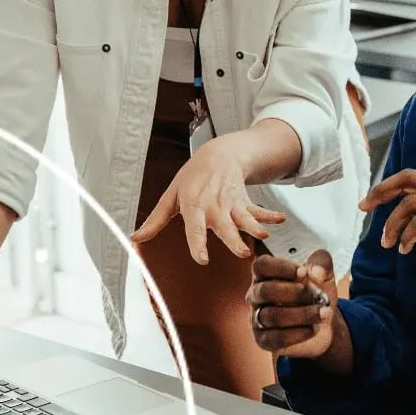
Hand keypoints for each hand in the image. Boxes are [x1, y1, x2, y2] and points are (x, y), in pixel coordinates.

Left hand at [131, 137, 285, 262]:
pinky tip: (280, 220)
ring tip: (265, 236)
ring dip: (255, 227)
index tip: (202, 259)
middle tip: (242, 252)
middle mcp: (214, 206)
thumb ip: (155, 220)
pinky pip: (258, 210)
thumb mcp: (171, 196)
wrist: (218, 155)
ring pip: (244, 218)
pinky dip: (270, 215)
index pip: (195, 228)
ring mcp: (231, 204)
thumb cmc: (191, 178)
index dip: (198, 243)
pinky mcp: (245, 202)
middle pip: (224, 226)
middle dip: (234, 239)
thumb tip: (134, 238)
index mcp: (193, 206)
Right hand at [247, 250, 338, 357]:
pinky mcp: (263, 340)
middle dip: (295, 293)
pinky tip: (313, 328)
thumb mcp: (324, 272)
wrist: (322, 321)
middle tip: (317, 296)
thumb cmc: (317, 291)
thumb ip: (322, 262)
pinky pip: (276, 338)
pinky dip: (298, 333)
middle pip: (265, 291)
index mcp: (266, 273)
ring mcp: (256, 318)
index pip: (261, 265)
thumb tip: (316, 272)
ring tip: (323, 313)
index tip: (304, 272)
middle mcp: (256, 294)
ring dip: (302, 314)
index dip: (281, 268)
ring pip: (272, 316)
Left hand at [360, 169, 415, 274]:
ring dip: (392, 226)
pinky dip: (407, 237)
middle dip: (380, 193)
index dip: (388, 186)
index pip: (413, 176)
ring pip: (409, 206)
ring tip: (389, 244)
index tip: (370, 200)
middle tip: (363, 209)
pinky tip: (406, 249)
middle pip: (406, 180)